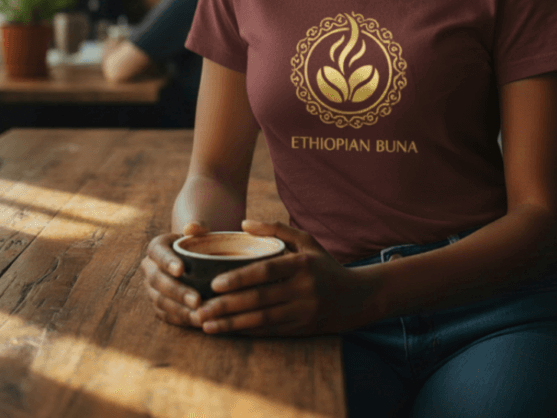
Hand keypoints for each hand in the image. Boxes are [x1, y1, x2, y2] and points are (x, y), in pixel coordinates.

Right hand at [141, 221, 207, 327]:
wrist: (196, 260)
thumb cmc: (199, 243)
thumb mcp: (200, 233)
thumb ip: (198, 227)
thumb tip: (191, 227)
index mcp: (156, 247)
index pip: (158, 253)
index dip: (168, 262)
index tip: (182, 270)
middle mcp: (149, 268)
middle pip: (158, 281)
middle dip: (178, 292)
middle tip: (197, 300)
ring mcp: (152, 289)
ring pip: (161, 301)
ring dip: (180, 310)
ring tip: (200, 315)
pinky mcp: (158, 306)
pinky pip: (166, 315)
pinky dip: (181, 319)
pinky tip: (197, 321)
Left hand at [190, 219, 378, 336]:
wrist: (356, 297)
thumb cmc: (324, 265)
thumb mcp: (306, 241)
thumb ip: (276, 229)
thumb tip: (243, 223)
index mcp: (302, 264)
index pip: (265, 271)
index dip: (239, 279)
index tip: (214, 284)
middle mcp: (304, 289)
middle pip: (259, 299)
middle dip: (226, 306)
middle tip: (200, 309)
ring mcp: (303, 312)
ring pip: (261, 320)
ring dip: (231, 324)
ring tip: (206, 325)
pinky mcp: (302, 329)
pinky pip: (270, 333)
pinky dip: (246, 333)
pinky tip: (227, 331)